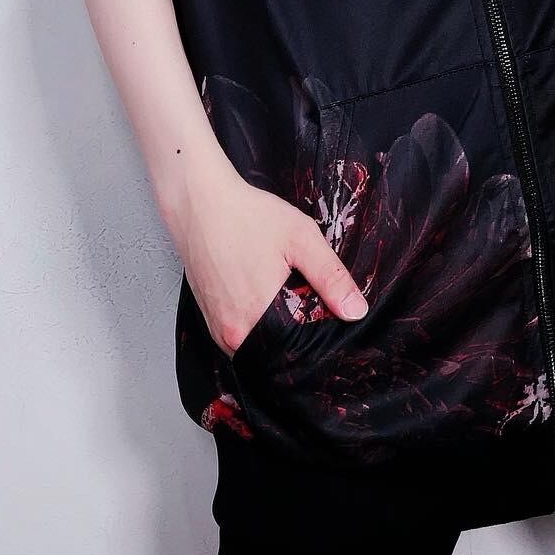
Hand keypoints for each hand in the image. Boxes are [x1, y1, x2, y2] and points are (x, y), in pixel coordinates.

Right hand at [168, 158, 367, 357]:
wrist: (198, 202)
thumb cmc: (246, 216)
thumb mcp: (300, 238)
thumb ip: (331, 277)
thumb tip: (356, 310)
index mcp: (258, 319)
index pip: (300, 351)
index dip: (320, 336)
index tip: (329, 315)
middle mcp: (233, 334)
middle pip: (278, 352)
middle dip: (299, 334)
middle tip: (308, 300)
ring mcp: (218, 329)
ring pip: (260, 345)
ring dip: (278, 329)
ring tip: (285, 295)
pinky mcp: (209, 319)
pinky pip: (242, 335)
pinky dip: (259, 323)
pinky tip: (265, 295)